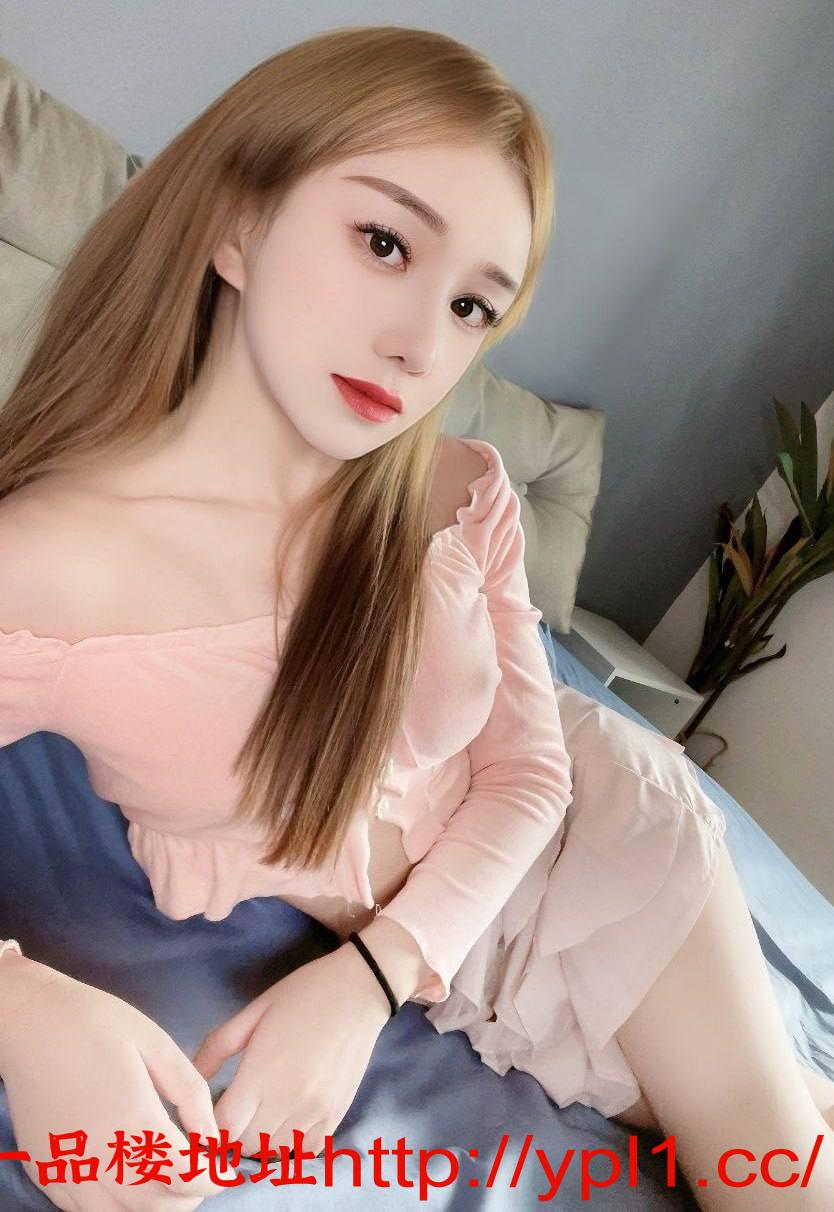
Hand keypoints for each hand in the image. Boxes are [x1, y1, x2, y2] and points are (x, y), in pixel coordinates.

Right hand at [0, 957, 221, 1210]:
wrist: (32, 1022)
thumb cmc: (98, 1024)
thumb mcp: (156, 1044)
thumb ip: (190, 1093)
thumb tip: (214, 1137)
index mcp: (132, 1120)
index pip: (184, 1177)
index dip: (212, 1179)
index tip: (225, 1169)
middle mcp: (98, 1156)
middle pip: (156, 1205)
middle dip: (187, 1195)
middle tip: (199, 1169)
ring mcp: (67, 1169)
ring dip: (152, 1204)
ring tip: (167, 1175)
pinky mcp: (45, 1171)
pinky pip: (85, 1210)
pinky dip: (115, 1205)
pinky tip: (126, 1176)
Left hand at [191, 945, 391, 1159]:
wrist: (359, 989)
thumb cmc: (301, 994)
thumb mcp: (253, 1011)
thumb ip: (217, 1046)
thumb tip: (192, 1078)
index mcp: (261, 1073)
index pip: (222, 1126)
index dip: (210, 1123)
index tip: (212, 1108)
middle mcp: (287, 1100)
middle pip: (245, 1144)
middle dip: (232, 1132)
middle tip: (235, 1108)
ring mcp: (315, 1111)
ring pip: (275, 1151)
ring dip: (261, 1138)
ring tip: (262, 1112)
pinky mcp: (337, 1114)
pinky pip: (306, 1149)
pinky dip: (292, 1142)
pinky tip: (288, 1118)